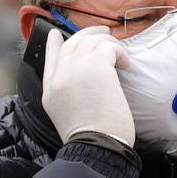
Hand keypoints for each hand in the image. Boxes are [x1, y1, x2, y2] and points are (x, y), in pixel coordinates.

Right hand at [41, 25, 134, 145]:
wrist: (95, 145)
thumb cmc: (88, 137)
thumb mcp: (62, 113)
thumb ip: (66, 92)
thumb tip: (81, 81)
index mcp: (50, 87)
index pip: (50, 57)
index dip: (54, 43)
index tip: (55, 34)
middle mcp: (60, 74)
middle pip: (72, 43)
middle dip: (89, 33)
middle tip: (104, 32)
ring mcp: (77, 68)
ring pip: (92, 41)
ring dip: (109, 43)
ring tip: (121, 54)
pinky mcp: (98, 66)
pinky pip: (110, 47)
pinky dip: (120, 52)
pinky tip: (126, 65)